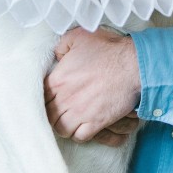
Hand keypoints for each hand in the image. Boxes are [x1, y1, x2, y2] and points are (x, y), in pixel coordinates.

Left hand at [44, 27, 141, 143]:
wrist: (133, 65)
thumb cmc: (108, 49)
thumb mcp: (80, 36)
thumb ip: (62, 45)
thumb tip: (57, 55)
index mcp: (58, 79)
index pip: (40, 97)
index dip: (44, 98)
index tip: (51, 97)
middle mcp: (65, 98)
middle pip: (48, 116)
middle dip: (52, 114)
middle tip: (60, 110)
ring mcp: (80, 112)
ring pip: (61, 129)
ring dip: (64, 125)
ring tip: (70, 120)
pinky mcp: (95, 122)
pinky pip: (79, 137)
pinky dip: (79, 134)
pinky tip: (84, 126)